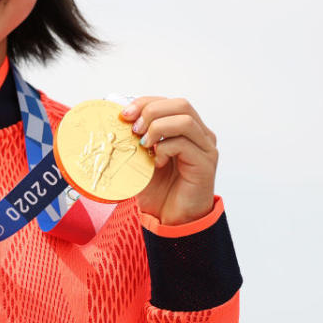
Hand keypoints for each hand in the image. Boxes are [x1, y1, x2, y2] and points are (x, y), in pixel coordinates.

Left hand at [119, 97, 217, 224]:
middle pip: (181, 105)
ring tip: (144, 144)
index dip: (145, 102)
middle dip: (151, 111)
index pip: (168, 102)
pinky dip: (164, 149)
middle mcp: (200, 135)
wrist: (171, 220)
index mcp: (186, 129)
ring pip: (185, 120)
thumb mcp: (141, 158)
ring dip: (157, 127)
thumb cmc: (158, 189)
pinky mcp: (205, 164)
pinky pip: (184, 144)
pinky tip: (157, 162)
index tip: (124, 114)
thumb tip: (116, 118)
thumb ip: (135, 138)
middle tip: (134, 129)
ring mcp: (206, 148)